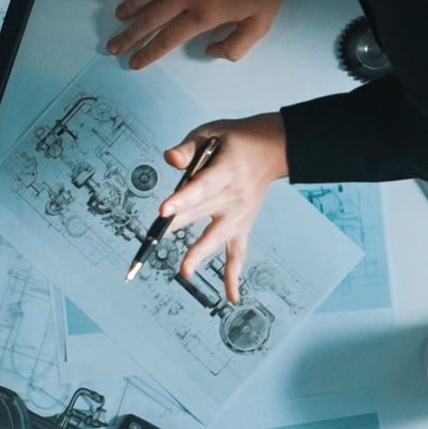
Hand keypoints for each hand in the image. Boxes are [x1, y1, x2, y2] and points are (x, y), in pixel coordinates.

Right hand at [108, 0, 284, 68]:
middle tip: (112, 46)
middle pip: (151, 18)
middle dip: (130, 35)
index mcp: (203, 15)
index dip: (149, 52)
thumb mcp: (259, 25)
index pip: (169, 38)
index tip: (133, 62)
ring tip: (119, 15)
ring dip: (131, 4)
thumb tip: (210, 52)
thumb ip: (236, 46)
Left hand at [160, 114, 288, 302]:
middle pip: (201, 213)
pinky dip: (234, 275)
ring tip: (184, 271)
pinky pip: (238, 253)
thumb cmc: (235, 140)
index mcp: (225, 171)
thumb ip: (189, 148)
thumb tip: (168, 159)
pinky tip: (231, 297)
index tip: (163, 210)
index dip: (182, 199)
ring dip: (200, 254)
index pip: (201, 187)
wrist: (271, 149)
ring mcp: (238, 215)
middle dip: (177, 225)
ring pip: (217, 238)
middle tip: (156, 238)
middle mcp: (233, 196)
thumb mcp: (211, 132)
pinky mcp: (242, 226)